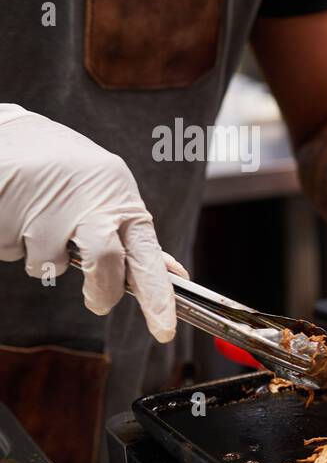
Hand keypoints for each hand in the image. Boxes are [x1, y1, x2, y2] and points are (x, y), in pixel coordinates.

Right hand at [0, 104, 184, 341]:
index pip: (146, 257)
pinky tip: (16, 210)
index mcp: (122, 203)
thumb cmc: (71, 169)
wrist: (14, 133)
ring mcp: (47, 210)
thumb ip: (135, 235)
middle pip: (105, 266)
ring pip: (47, 265)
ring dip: (42, 254)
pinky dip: (12, 241)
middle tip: (97, 300)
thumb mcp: (112, 192)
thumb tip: (173, 273)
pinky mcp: (8, 213)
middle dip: (100, 292)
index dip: (158, 298)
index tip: (165, 330)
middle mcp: (89, 206)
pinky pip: (11, 251)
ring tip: (39, 219)